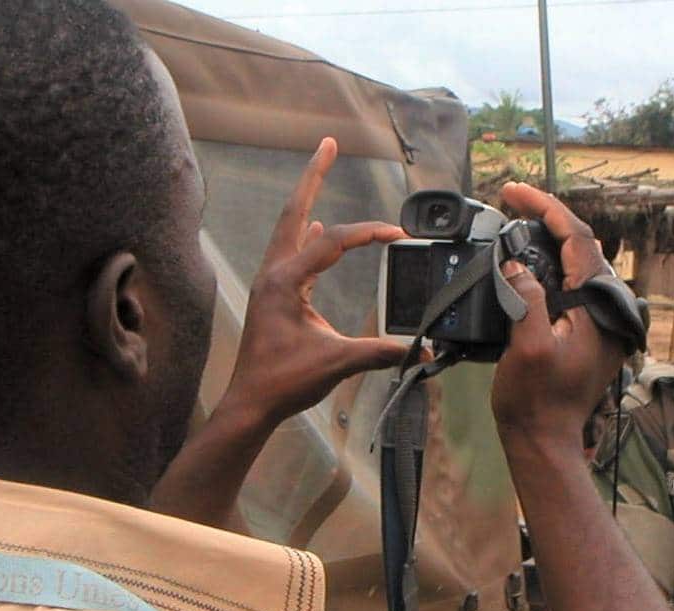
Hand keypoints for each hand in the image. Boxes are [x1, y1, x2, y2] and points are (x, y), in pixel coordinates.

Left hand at [220, 137, 407, 431]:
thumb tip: (424, 351)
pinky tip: (316, 226)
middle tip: (327, 144)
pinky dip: (306, 231)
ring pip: (290, 228)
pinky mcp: (274, 295)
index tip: (398, 236)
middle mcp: (274, 272)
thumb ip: (380, 353)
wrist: (249, 403)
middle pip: (295, 212)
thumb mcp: (336, 363)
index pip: (333, 241)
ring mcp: (271, 282)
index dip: (368, 234)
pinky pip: (291, 250)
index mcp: (285, 280)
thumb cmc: (284, 381)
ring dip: (307, 199)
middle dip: (313, 177)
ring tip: (319, 171)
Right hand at [488, 184, 622, 452]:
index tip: (514, 191)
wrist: (544, 440)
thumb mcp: (527, 346)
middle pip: (579, 245)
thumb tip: (516, 263)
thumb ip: (527, 298)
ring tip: (515, 223)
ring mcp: (597, 321)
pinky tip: (524, 263)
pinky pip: (568, 286)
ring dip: (546, 241)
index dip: (545, 207)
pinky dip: (547, 268)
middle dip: (546, 218)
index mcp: (598, 305)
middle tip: (511, 202)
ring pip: (574, 264)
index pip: (578, 237)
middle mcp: (605, 308)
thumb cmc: (536, 401)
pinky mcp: (585, 332)